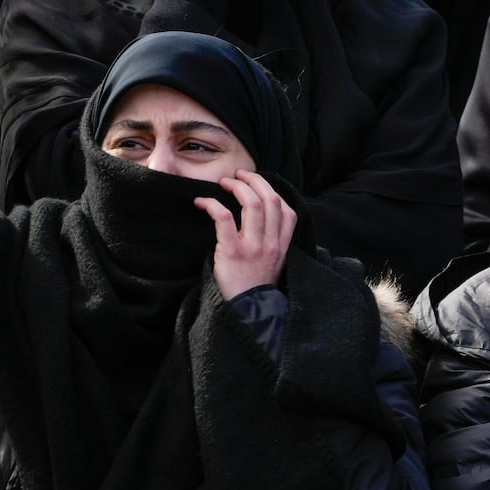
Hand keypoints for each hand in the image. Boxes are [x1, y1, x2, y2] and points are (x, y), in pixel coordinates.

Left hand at [194, 170, 297, 299]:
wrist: (247, 314)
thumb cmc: (255, 291)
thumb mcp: (274, 266)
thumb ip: (272, 245)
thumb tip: (259, 225)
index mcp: (282, 246)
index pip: (287, 210)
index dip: (273, 192)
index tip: (258, 186)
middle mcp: (271, 243)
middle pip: (270, 200)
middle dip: (255, 181)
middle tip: (240, 175)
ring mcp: (254, 247)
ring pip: (252, 203)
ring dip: (237, 187)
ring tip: (225, 182)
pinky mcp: (233, 252)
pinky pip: (224, 218)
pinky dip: (212, 205)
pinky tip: (202, 202)